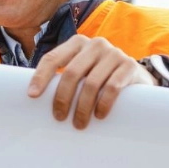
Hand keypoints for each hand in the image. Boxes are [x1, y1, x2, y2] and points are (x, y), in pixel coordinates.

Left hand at [27, 35, 152, 129]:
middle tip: (59, 117)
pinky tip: (99, 115)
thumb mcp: (82, 70)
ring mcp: (114, 53)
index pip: (53, 58)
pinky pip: (112, 87)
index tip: (32, 96)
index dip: (41, 77)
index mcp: (77, 43)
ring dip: (82, 107)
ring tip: (79, 124)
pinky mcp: (130, 65)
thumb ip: (64, 76)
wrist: (136, 77)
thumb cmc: (100, 76)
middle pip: (71, 73)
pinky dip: (103, 104)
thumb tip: (34, 97)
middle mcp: (95, 44)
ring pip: (91, 83)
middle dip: (62, 98)